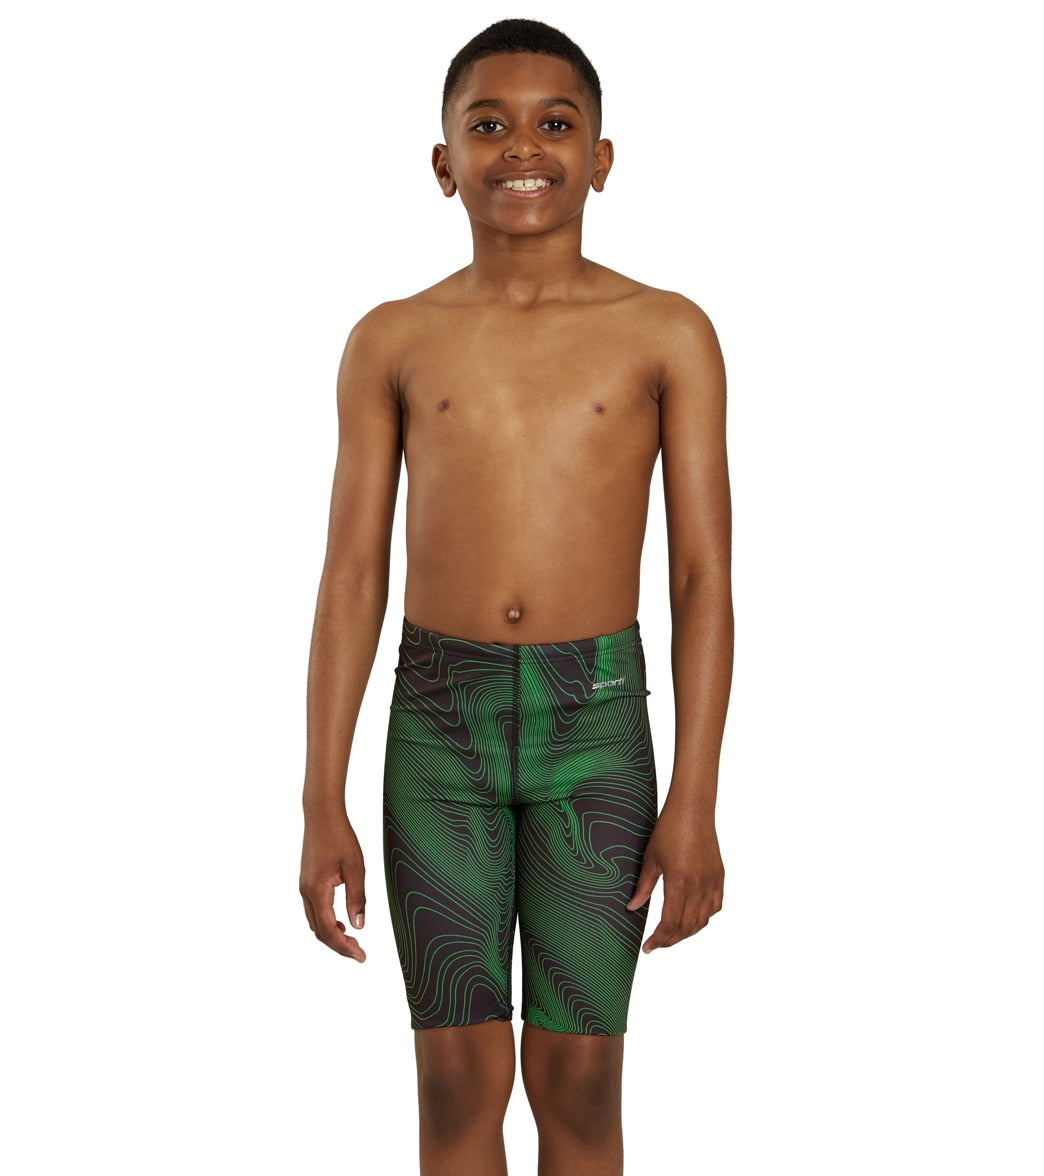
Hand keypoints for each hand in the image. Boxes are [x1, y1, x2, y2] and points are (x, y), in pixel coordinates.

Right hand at [300, 814, 367, 961]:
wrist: (321, 815)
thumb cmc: (340, 837)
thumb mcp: (355, 867)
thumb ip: (357, 898)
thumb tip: (359, 926)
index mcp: (317, 891)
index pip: (330, 930)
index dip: (345, 948)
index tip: (361, 957)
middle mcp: (306, 893)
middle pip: (319, 932)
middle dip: (339, 946)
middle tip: (360, 953)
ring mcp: (303, 888)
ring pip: (315, 923)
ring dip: (332, 935)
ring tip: (353, 940)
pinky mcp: (306, 882)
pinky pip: (314, 911)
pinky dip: (326, 923)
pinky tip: (341, 921)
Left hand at [626, 803, 723, 952]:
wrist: (692, 808)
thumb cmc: (668, 829)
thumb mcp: (651, 858)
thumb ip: (643, 887)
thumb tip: (632, 908)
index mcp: (679, 882)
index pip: (670, 923)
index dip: (659, 940)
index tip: (648, 947)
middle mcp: (699, 885)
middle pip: (687, 927)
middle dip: (671, 940)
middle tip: (656, 944)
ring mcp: (712, 881)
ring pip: (703, 921)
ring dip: (687, 932)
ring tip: (672, 934)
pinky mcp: (719, 876)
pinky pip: (716, 906)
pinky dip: (704, 917)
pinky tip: (692, 917)